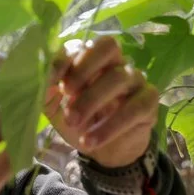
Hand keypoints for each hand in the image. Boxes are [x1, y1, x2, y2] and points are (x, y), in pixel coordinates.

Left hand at [44, 36, 158, 167]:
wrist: (99, 150)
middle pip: (108, 46)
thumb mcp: (52, 104)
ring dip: (91, 101)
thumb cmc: (75, 119)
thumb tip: (45, 72)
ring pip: (119, 77)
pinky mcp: (148, 103)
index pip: (81, 44)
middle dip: (84, 68)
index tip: (53, 80)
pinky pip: (135, 108)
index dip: (66, 58)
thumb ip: (46, 86)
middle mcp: (115, 62)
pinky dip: (110, 126)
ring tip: (73, 122)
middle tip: (66, 93)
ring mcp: (135, 80)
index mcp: (89, 58)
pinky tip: (90, 140)